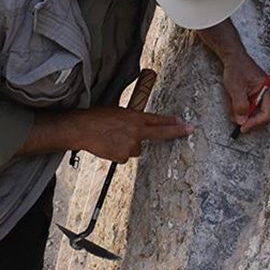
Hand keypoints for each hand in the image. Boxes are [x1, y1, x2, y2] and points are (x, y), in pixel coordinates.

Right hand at [76, 70, 191, 161]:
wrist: (80, 129)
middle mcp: (135, 132)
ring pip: (136, 147)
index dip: (173, 123)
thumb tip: (140, 128)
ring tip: (113, 137)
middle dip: (174, 131)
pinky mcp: (121, 156)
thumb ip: (132, 120)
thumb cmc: (96, 117)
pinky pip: (125, 155)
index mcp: (134, 118)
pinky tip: (109, 145)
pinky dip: (119, 151)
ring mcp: (129, 146)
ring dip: (129, 144)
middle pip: (157, 134)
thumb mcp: (117, 112)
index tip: (186, 124)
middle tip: (189, 129)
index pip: (158, 120)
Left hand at [224, 53, 269, 133]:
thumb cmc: (236, 69)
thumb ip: (239, 105)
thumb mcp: (236, 88)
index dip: (255, 123)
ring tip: (233, 108)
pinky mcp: (258, 95)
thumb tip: (242, 121)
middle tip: (236, 123)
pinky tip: (235, 104)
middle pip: (263, 115)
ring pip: (256, 113)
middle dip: (249, 120)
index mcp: (269, 90)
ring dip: (244, 114)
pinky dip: (243, 109)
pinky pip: (252, 108)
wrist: (233, 58)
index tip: (242, 128)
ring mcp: (265, 95)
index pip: (267, 114)